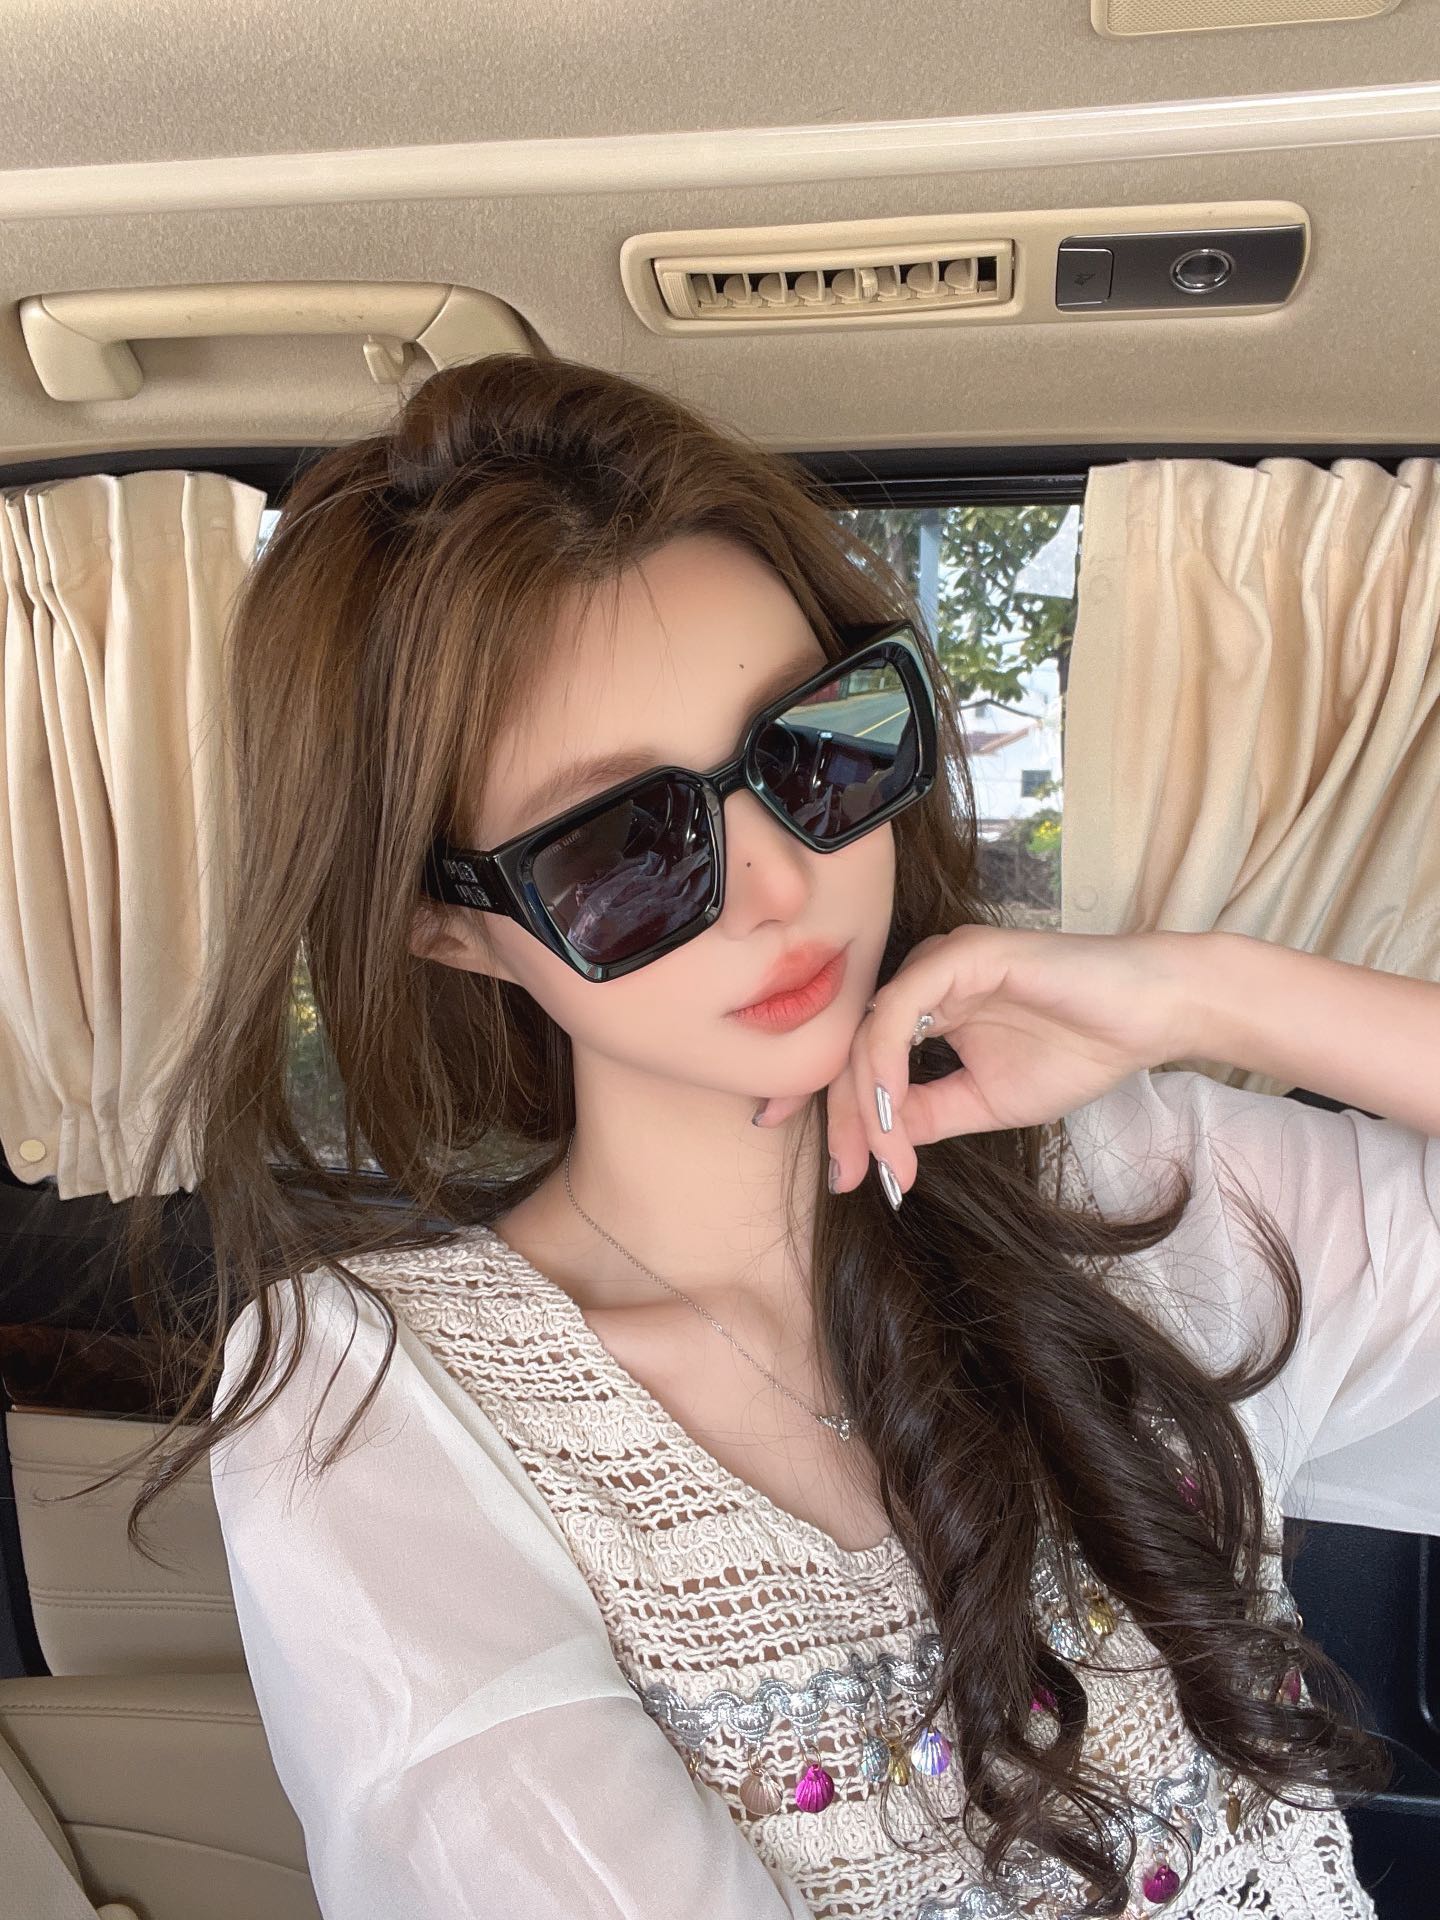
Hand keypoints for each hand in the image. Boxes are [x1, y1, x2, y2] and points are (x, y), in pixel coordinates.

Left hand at [753, 925, 1197, 1196]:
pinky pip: (901, 1006)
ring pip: (870, 1030)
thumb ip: (927, 1115)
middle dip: (843, 1119)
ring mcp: (939, 963)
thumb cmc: (1077, 1051)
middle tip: (846, 1178)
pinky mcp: (962, 954)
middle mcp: (923, 982)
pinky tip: (891, 1104)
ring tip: (878, 1156)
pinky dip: (886, 1059)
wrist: (1147, 1019)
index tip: (842, 1177)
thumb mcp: (985, 1102)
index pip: (863, 1064)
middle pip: (854, 1049)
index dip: (844, 1120)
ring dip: (866, 1100)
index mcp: (926, 1010)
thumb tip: (873, 1145)